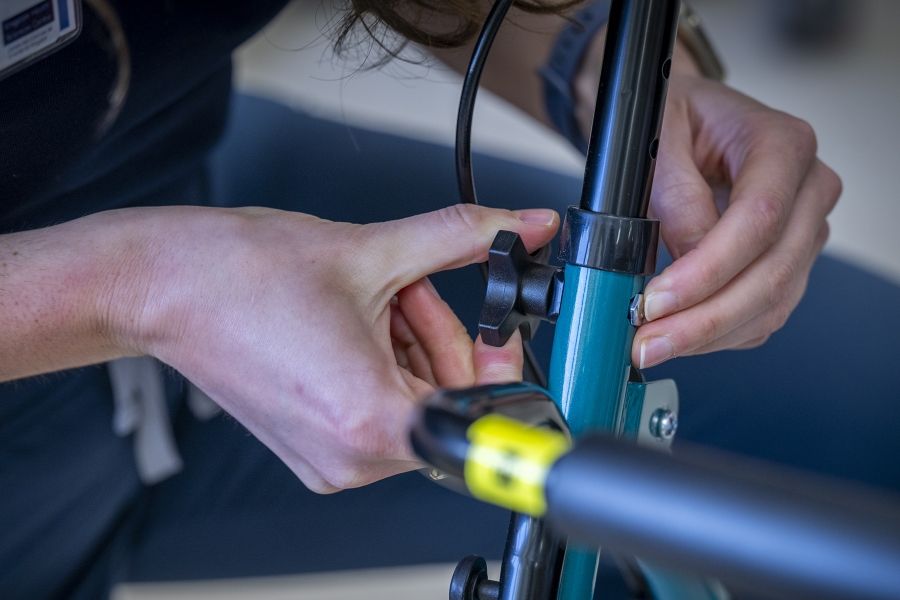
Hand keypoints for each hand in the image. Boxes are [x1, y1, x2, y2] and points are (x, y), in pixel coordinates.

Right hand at [116, 204, 558, 491]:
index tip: (493, 321)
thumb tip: (525, 227)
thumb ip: (465, 237)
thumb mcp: (372, 248)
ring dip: (410, 344)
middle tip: (409, 286)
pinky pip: (379, 412)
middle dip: (443, 335)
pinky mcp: (313, 449)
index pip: (479, 407)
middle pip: (445, 401)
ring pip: (414, 402)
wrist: (164, 285)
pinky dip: (383, 365)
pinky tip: (354, 322)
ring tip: (368, 297)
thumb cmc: (240, 275)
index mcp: (370, 417)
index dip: (497, 358)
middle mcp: (351, 456)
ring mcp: (330, 459)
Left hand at [631, 66, 840, 367]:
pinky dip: (719, 334)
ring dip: (710, 335)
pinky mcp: (784, 261)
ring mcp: (802, 230)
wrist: (682, 117)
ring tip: (654, 346)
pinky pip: (763, 313)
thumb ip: (672, 192)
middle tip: (648, 342)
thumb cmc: (671, 116)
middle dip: (704, 318)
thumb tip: (686, 257)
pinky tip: (679, 338)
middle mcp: (807, 188)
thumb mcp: (657, 134)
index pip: (760, 219)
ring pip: (771, 302)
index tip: (656, 300)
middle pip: (772, 271)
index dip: (708, 270)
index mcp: (782, 144)